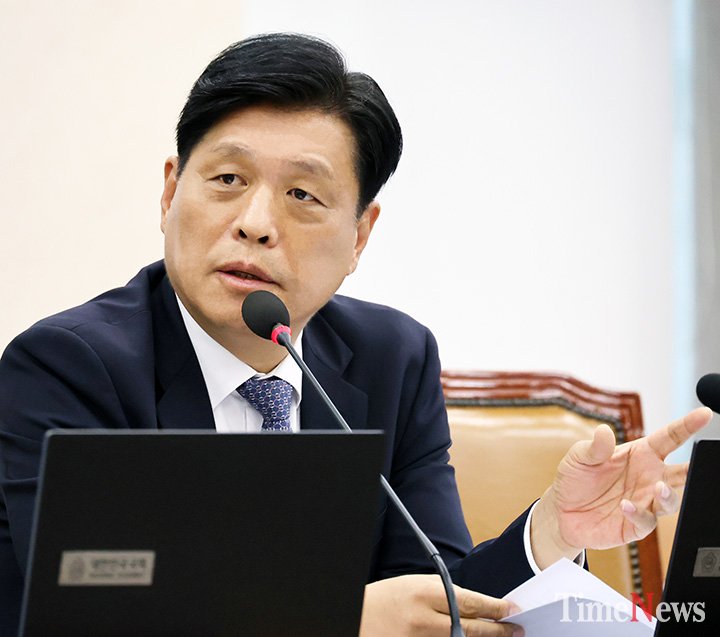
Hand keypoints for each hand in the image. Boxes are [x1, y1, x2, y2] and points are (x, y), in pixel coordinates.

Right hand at [359, 574, 522, 636]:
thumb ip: (446, 594)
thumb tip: (478, 606)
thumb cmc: (389, 598)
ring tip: (501, 636)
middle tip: (517, 629)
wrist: (360, 617)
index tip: (513, 609)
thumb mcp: (417, 585)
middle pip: (472, 628)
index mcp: (425, 594)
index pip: (470, 602)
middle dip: (498, 630)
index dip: (496, 607)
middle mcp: (425, 621)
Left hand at [531, 407, 711, 567]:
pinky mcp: (636, 525)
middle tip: (696, 465)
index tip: (705, 414)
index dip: (687, 425)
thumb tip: (604, 431)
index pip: (669, 438)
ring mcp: (645, 501)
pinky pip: (647, 520)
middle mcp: (648, 477)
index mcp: (640, 454)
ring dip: (668, 495)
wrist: (561, 512)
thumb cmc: (575, 479)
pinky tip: (625, 506)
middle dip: (693, 468)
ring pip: (670, 500)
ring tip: (659, 488)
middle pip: (681, 472)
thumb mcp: (579, 457)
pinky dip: (640, 514)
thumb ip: (594, 446)